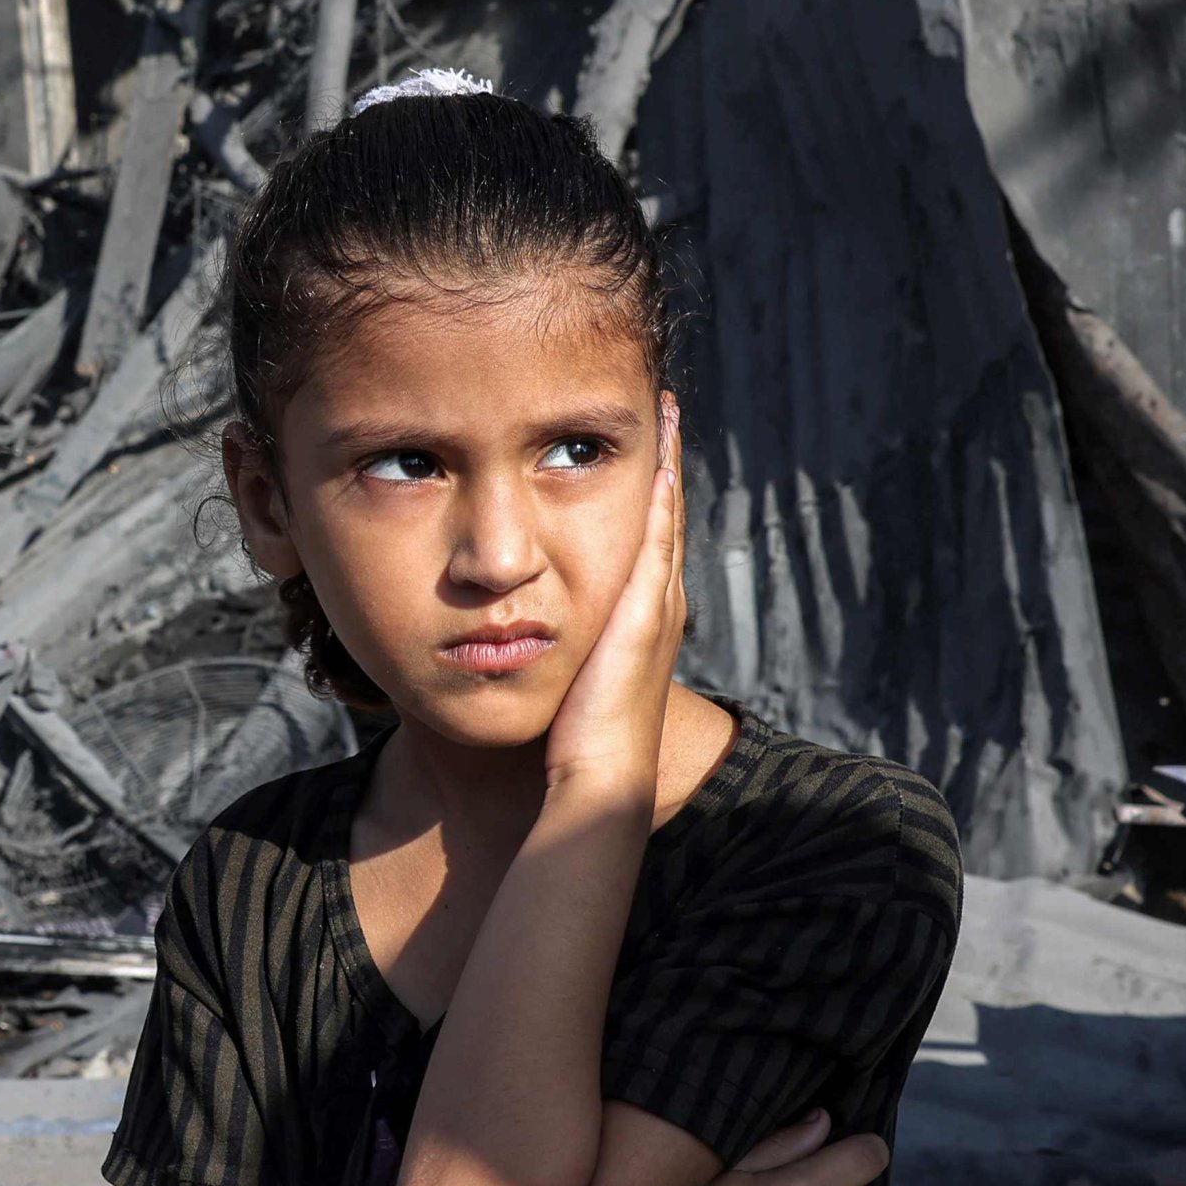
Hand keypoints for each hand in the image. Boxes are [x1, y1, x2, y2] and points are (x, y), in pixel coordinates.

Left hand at [545, 399, 687, 811]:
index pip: (648, 539)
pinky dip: (661, 495)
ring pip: (666, 517)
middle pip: (665, 516)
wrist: (598, 781)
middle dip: (666, 460)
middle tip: (666, 405)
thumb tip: (515, 627)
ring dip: (669, 462)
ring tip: (668, 411)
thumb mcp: (565, 676)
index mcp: (640, 619)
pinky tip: (659, 457)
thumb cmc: (573, 743)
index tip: (643, 442)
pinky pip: (657, 539)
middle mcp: (659, 605)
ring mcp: (658, 606)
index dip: (648, 490)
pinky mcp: (646, 612)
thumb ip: (553, 646)